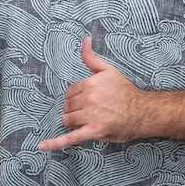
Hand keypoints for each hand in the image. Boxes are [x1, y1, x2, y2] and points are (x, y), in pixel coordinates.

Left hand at [38, 36, 143, 150]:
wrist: (142, 112)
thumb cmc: (125, 91)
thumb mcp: (108, 71)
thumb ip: (91, 57)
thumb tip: (84, 39)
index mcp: (90, 84)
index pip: (70, 92)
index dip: (77, 98)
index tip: (87, 100)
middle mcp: (89, 98)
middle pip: (68, 106)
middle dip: (75, 109)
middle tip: (91, 111)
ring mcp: (90, 115)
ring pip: (68, 119)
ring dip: (74, 122)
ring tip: (89, 121)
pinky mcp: (93, 131)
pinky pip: (70, 138)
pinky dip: (54, 143)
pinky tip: (42, 146)